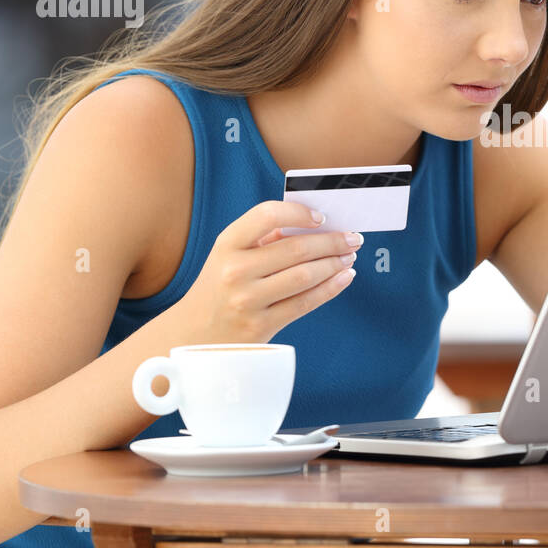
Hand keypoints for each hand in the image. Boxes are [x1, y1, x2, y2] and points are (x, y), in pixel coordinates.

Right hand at [176, 200, 360, 344]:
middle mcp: (234, 271)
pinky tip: (344, 277)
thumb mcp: (229, 255)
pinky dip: (331, 288)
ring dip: (335, 263)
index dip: (299, 213)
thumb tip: (315, 226)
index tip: (321, 217)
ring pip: (304, 276)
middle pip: (295, 249)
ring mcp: (247, 300)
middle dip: (332, 241)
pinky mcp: (261, 326)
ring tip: (350, 256)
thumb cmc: (220, 286)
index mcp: (226, 244)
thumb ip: (264, 238)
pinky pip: (305, 303)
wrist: (193, 334)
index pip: (267, 215)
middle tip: (353, 237)